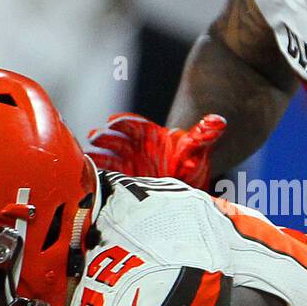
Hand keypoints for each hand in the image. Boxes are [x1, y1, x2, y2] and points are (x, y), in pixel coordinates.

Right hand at [86, 113, 226, 188]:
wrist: (182, 184)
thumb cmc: (189, 161)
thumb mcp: (197, 149)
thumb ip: (203, 136)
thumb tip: (219, 120)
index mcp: (148, 135)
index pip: (134, 124)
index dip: (123, 122)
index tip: (114, 122)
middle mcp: (132, 147)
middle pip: (114, 139)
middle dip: (105, 138)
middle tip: (96, 137)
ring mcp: (123, 163)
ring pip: (106, 156)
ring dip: (96, 156)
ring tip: (87, 158)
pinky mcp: (119, 180)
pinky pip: (105, 176)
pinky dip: (96, 175)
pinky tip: (88, 176)